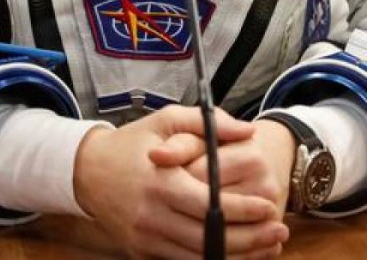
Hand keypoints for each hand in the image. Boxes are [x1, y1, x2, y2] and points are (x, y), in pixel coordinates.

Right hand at [74, 105, 288, 258]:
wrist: (87, 172)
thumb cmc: (132, 143)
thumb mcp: (167, 120)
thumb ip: (208, 123)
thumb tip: (247, 131)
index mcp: (161, 182)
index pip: (210, 204)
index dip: (244, 210)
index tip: (270, 207)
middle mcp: (153, 215)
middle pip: (209, 238)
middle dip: (250, 239)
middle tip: (278, 232)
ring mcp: (146, 238)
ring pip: (199, 257)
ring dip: (236, 256)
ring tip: (267, 247)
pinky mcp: (142, 251)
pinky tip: (234, 254)